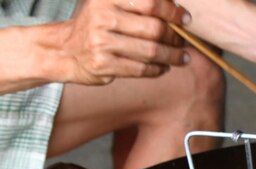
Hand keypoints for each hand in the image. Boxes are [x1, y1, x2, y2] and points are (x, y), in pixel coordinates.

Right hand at [59, 0, 191, 84]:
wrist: (63, 50)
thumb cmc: (96, 28)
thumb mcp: (110, 7)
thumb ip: (137, 7)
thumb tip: (176, 11)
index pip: (150, 2)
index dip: (172, 11)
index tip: (185, 19)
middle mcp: (103, 17)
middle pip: (154, 29)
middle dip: (175, 37)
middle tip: (184, 42)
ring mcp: (102, 42)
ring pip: (151, 51)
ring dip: (172, 56)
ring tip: (182, 57)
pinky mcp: (103, 65)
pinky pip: (141, 69)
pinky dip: (158, 69)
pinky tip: (164, 67)